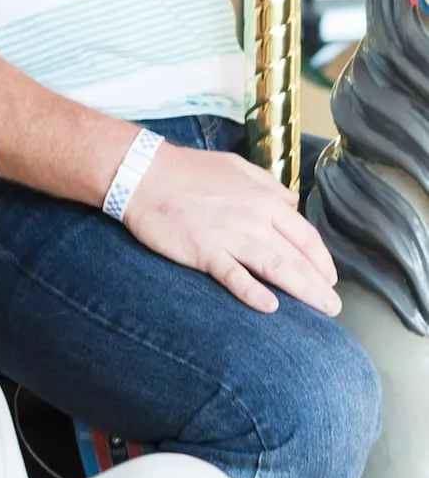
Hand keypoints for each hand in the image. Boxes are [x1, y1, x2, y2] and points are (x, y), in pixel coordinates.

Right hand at [123, 142, 339, 315]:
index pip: (304, 235)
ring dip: (303, 290)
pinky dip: (253, 292)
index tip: (329, 278)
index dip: (321, 259)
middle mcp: (253, 218)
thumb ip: (268, 186)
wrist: (143, 173)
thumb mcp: (236, 167)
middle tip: (333, 306)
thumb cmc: (188, 169)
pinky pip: (234, 275)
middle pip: (297, 256)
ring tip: (322, 310)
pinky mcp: (204, 251)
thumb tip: (291, 202)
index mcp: (264, 199)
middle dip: (320, 283)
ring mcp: (229, 235)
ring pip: (276, 268)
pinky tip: (270, 307)